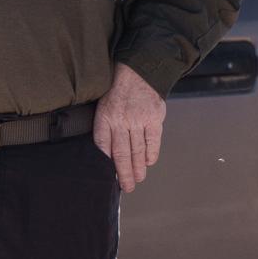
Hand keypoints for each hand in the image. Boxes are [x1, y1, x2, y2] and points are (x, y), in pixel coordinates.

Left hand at [95, 67, 168, 192]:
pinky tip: (148, 163)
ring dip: (138, 168)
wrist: (138, 72)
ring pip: (137, 150)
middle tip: (127, 187)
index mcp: (105, 118)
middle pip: (121, 154)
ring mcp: (138, 120)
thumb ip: (106, 127)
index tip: (110, 177)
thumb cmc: (119, 91)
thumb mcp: (104, 107)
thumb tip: (108, 152)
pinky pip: (153, 141)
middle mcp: (121, 121)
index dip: (107, 164)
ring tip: (138, 179)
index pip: (103, 146)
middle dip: (124, 174)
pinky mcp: (154, 118)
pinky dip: (151, 154)